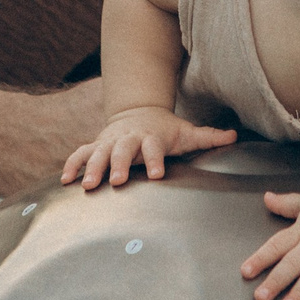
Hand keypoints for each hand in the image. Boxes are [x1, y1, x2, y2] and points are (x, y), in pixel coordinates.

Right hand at [62, 107, 236, 188]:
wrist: (138, 112)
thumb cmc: (165, 130)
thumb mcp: (186, 132)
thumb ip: (208, 136)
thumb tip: (234, 136)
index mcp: (151, 137)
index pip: (154, 148)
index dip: (155, 160)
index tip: (157, 175)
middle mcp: (129, 138)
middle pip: (122, 150)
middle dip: (117, 164)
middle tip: (115, 181)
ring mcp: (110, 141)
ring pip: (98, 152)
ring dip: (91, 168)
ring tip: (86, 186)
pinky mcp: (97, 145)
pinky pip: (81, 153)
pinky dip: (72, 165)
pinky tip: (66, 181)